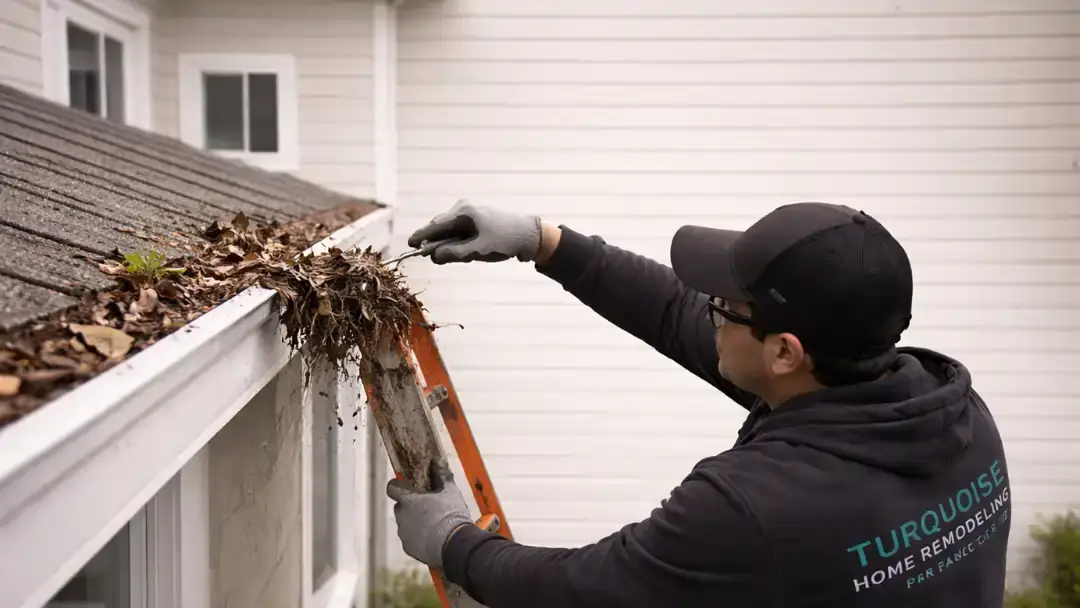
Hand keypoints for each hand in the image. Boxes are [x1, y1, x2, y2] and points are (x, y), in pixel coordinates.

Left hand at [386, 458, 474, 568]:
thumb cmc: (451, 515)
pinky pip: (410, 539)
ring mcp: (404, 533)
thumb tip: (437, 460)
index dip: (397, 485)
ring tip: (432, 524)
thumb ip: (441, 474)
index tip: (404, 484)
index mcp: (408, 500)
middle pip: (400, 506)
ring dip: (413, 522)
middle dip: (409, 505)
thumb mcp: (450, 491)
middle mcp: (402, 516)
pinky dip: (417, 537)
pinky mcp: (408, 548)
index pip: (392, 488)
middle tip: (426, 506)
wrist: (455, 544)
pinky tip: (432, 537)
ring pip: (405, 523)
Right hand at [408, 200, 542, 263]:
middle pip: (441, 228)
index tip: (409, 244)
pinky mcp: (476, 219)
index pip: (436, 225)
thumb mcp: (478, 251)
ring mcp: (470, 212)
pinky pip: (459, 232)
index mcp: (464, 212)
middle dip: (439, 244)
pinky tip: (469, 252)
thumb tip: (434, 256)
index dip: (422, 236)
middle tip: (441, 259)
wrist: (529, 235)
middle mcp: (464, 208)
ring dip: (451, 245)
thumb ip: (454, 253)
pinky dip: (459, 243)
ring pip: (450, 231)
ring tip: (466, 256)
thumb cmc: (505, 241)